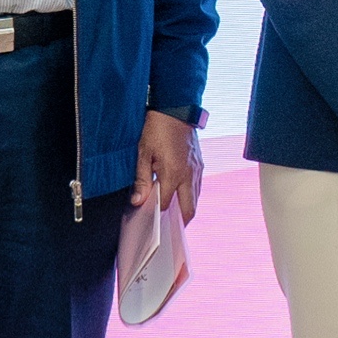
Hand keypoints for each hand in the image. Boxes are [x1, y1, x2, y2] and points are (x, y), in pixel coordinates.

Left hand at [138, 108, 202, 222]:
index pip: (165, 205)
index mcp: (173, 174)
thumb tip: (138, 201)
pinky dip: (189, 197)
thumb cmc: (157, 128)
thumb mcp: (143, 153)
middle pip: (188, 210)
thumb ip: (141, 180)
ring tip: (172, 215)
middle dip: (179, 222)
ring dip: (185, 210)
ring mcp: (197, 170)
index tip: (147, 218)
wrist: (176, 108)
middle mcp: (189, 175)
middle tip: (166, 228)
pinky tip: (179, 196)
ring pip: (195, 200)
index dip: (156, 214)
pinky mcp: (200, 165)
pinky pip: (197, 188)